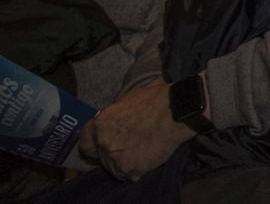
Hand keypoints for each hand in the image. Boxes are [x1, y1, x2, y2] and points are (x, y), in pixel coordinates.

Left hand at [77, 78, 194, 180]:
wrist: (179, 111)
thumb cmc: (158, 99)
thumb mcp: (130, 98)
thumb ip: (115, 113)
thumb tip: (114, 117)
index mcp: (101, 123)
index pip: (84, 143)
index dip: (94, 145)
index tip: (101, 146)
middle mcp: (104, 142)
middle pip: (100, 157)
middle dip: (112, 153)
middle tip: (128, 147)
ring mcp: (116, 157)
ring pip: (114, 168)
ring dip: (125, 162)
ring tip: (143, 151)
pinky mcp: (130, 168)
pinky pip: (129, 175)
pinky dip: (138, 169)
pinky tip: (148, 157)